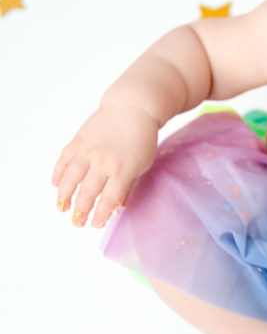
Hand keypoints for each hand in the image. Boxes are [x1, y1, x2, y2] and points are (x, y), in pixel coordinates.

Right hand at [52, 105, 158, 227]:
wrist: (132, 108)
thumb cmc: (142, 139)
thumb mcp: (142, 164)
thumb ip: (129, 186)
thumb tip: (117, 207)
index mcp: (123, 170)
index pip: (108, 199)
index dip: (100, 215)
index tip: (95, 225)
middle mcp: (104, 162)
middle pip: (87, 193)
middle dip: (80, 212)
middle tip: (77, 223)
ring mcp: (88, 150)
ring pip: (70, 179)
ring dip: (64, 197)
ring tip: (62, 208)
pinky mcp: (78, 140)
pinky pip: (63, 161)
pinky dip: (58, 174)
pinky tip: (57, 186)